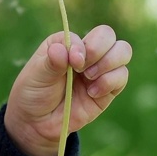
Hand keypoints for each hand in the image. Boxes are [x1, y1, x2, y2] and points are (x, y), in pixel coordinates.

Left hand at [5, 25, 131, 155]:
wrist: (37, 122)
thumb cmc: (34, 92)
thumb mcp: (37, 74)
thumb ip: (52, 61)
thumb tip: (65, 50)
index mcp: (66, 43)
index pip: (84, 33)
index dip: (82, 47)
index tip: (71, 62)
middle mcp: (85, 52)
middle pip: (108, 35)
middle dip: (99, 50)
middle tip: (82, 69)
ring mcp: (98, 69)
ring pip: (122, 52)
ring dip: (108, 64)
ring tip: (88, 77)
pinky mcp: (108, 89)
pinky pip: (122, 77)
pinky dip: (110, 82)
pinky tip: (92, 93)